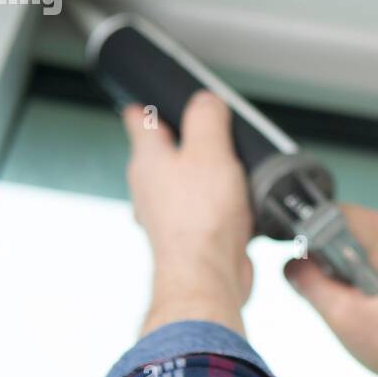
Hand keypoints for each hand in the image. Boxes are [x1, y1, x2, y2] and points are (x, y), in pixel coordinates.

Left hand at [122, 92, 253, 336]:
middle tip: (207, 130)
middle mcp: (151, 188)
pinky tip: (239, 205)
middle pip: (162, 154)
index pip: (138, 121)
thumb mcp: (210, 151)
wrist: (207, 276)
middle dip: (183, 141)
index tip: (151, 100)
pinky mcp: (189, 237)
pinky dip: (217, 204)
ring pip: (183, 184)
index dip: (147, 106)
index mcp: (148, 160)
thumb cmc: (201, 219)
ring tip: (229, 167)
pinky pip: (202, 211)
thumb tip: (206, 102)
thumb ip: (207, 119)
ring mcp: (167, 215)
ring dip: (203, 176)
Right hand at [284, 205, 377, 376]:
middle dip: (337, 264)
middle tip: (344, 302)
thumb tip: (293, 266)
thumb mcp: (343, 317)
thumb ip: (310, 284)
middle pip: (353, 231)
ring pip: (375, 249)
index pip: (331, 214)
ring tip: (368, 312)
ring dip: (361, 276)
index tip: (314, 274)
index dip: (312, 244)